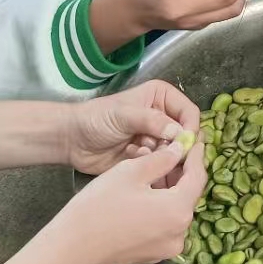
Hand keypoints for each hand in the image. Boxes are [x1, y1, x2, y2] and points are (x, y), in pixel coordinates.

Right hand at [53, 142, 206, 263]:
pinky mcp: (153, 255)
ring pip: (176, 211)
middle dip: (182, 172)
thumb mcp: (130, 172)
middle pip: (188, 195)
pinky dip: (161, 207)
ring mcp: (167, 248)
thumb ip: (161, 159)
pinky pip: (164, 225)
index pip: (197, 177)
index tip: (194, 140)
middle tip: (174, 151)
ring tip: (157, 168)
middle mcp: (180, 234)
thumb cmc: (98, 207)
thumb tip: (180, 149)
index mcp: (178, 211)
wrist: (70, 250)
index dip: (196, 155)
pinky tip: (146, 193)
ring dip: (170, 189)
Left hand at [67, 79, 202, 175]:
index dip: (189, 128)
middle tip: (156, 150)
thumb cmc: (97, 118)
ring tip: (136, 150)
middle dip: (173, 146)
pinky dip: (148, 164)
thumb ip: (152, 121)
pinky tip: (129, 156)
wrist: (73, 140)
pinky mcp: (147, 158)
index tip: (183, 143)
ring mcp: (155, 139)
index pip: (189, 112)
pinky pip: (160, 165)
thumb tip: (180, 133)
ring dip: (158, 155)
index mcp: (162, 98)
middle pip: (185, 136)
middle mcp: (163, 118)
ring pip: (173, 153)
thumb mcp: (125, 114)